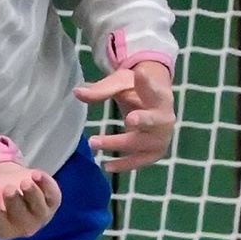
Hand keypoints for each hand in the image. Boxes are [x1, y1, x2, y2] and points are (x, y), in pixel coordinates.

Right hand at [0, 155, 62, 239]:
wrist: (13, 184)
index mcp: (5, 229)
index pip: (1, 227)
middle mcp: (25, 226)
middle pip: (22, 219)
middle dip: (15, 203)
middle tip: (7, 188)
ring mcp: (41, 215)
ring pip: (40, 209)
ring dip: (33, 195)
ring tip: (25, 181)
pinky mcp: (52, 201)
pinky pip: (53, 195)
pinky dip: (47, 185)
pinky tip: (36, 174)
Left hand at [80, 56, 175, 172]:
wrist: (155, 106)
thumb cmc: (137, 91)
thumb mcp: (121, 84)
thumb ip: (101, 90)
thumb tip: (76, 92)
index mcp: (159, 96)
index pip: (154, 88)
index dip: (148, 83)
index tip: (141, 74)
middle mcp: (164, 117)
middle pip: (153, 120)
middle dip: (143, 120)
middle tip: (130, 119)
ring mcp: (161, 137)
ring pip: (140, 143)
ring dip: (117, 143)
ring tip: (93, 142)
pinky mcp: (156, 152)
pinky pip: (140, 160)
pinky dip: (124, 164)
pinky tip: (107, 165)